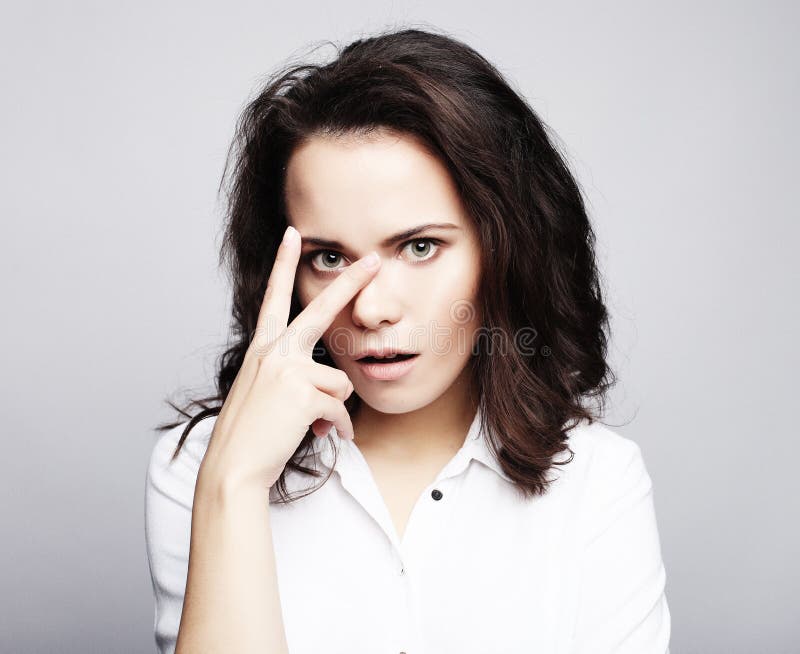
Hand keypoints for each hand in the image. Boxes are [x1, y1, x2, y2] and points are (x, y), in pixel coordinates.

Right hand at [200, 225, 380, 490]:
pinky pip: (340, 408)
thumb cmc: (249, 435)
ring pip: (340, 381)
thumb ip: (295, 384)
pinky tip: (326, 435)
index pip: (274, 297)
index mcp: (262, 349)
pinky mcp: (303, 394)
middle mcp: (274, 352)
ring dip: (334, 408)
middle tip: (374, 260)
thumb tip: (330, 402)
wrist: (232, 467)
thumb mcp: (265, 396)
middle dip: (350, 283)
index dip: (282, 264)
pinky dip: (339, 426)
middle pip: (319, 309)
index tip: (292, 235)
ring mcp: (287, 370)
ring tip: (316, 424)